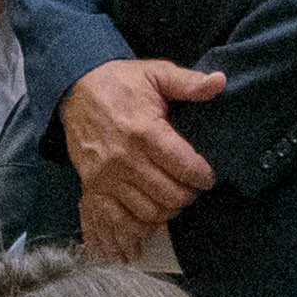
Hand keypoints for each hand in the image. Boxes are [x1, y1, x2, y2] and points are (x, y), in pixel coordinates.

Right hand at [56, 57, 225, 243]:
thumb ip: (189, 81)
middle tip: (191, 187)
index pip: (184, 167)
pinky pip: (121, 219)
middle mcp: (125, 158)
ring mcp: (107, 177)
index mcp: (144, 131)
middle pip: (170, 195)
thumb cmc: (121, 83)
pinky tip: (152, 211)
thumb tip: (220, 81)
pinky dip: (140, 223)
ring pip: (149, 212)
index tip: (207, 176)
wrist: (76, 90)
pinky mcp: (93, 187)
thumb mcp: (156, 73)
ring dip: (168, 209)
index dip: (202, 176)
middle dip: (188, 194)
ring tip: (173, 195)